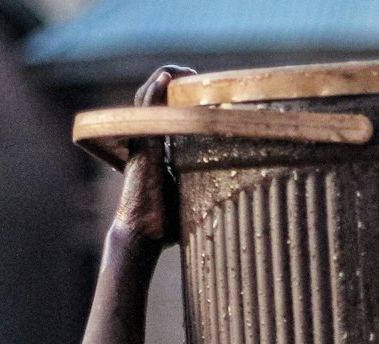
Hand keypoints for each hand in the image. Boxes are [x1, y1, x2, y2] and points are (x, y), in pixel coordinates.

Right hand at [114, 65, 193, 245]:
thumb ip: (204, 185)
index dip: (175, 97)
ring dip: (163, 81)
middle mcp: (146, 144)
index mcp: (156, 152)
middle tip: (192, 75)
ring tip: (181, 71)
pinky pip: (147, 114)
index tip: (197, 89)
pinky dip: (155, 93)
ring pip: (146, 101)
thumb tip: (237, 189)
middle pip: (152, 100)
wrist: (141, 238)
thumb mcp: (190, 198)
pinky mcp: (144, 151)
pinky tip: (167, 78)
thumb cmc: (164, 225)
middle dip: (171, 82)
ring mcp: (143, 146)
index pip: (162, 114)